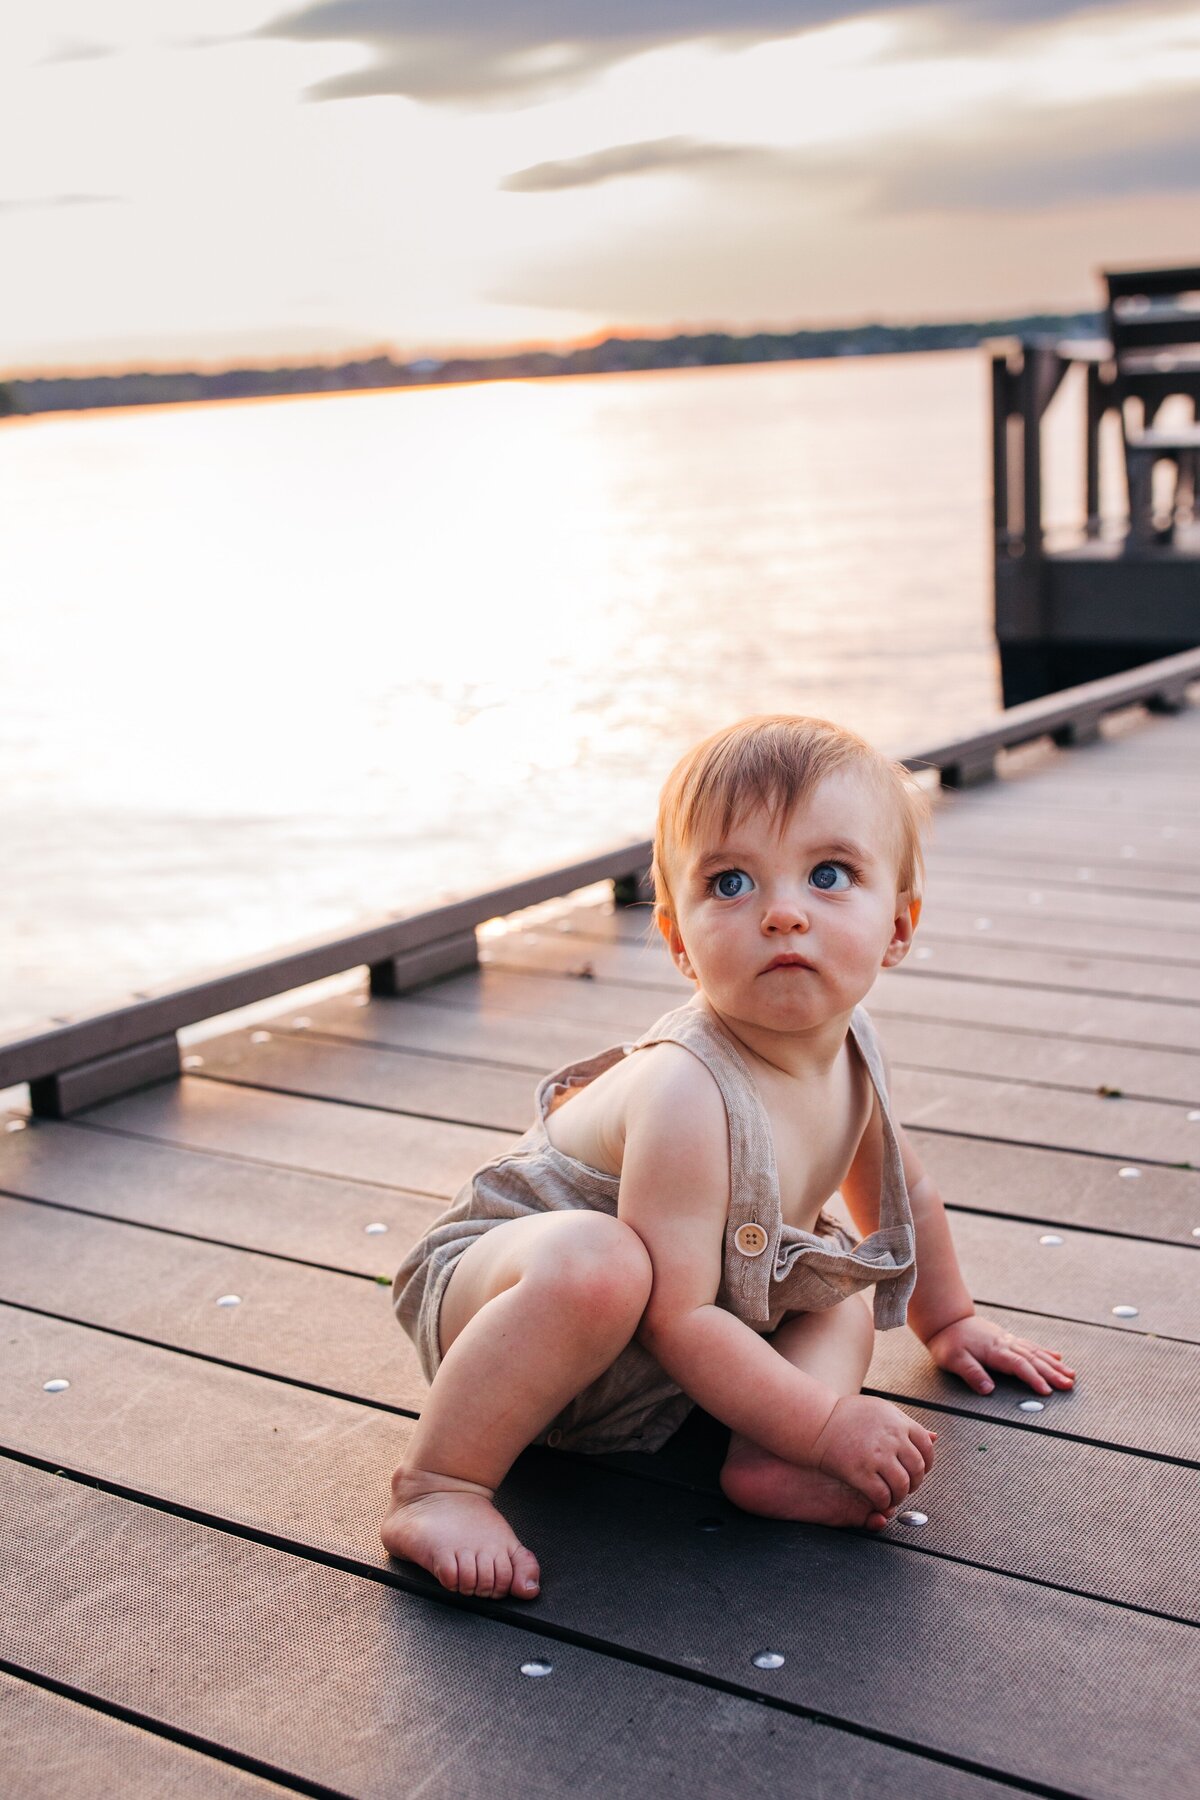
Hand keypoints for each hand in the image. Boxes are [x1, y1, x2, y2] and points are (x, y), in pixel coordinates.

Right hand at [811, 1394, 935, 1514]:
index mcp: (898, 1421)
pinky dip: (884, 1502)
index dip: (927, 1463)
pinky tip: (879, 1499)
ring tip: (893, 1495)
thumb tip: (936, 1438)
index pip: (926, 1446)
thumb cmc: (848, 1416)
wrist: (817, 1422)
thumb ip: (907, 1425)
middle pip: (916, 1469)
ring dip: (900, 1495)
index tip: (919, 1470)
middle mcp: (891, 1437)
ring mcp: (876, 1455)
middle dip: (915, 1482)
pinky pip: (881, 1495)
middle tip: (906, 1486)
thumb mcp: (882, 1410)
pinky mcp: (860, 1471)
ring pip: (902, 1485)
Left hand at [926, 1315, 1075, 1395]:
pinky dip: (1045, 1352)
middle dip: (1053, 1373)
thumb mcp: (954, 1359)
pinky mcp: (1008, 1339)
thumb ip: (971, 1373)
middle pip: (1033, 1359)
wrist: (947, 1320)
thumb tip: (988, 1389)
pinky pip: (1031, 1345)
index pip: (1019, 1366)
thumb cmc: (949, 1342)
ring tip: (1070, 1375)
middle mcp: (1005, 1344)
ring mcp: (1008, 1340)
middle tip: (1069, 1385)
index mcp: (994, 1350)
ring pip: (1036, 1353)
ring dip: (1054, 1364)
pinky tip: (1056, 1357)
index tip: (1047, 1391)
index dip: (1034, 1378)